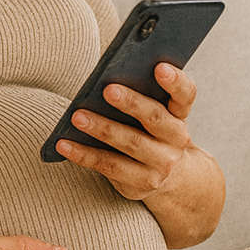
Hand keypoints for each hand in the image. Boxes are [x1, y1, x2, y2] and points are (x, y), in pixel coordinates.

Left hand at [55, 63, 195, 201]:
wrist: (166, 177)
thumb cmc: (149, 133)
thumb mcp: (155, 114)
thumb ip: (141, 95)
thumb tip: (104, 79)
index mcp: (180, 114)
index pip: (185, 94)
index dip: (175, 81)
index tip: (159, 66)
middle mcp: (177, 139)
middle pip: (155, 118)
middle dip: (131, 103)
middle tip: (108, 90)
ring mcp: (161, 164)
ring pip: (130, 143)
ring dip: (102, 128)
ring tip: (77, 116)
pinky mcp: (140, 183)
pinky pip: (109, 166)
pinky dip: (84, 155)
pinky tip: (63, 144)